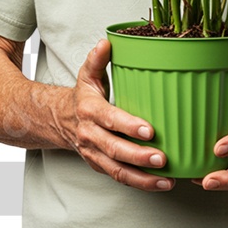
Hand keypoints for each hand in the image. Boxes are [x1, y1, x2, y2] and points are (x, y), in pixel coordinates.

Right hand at [64, 39, 173, 191]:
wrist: (60, 121)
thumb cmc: (84, 96)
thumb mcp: (87, 75)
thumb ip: (97, 60)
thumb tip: (106, 43)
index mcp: (90, 111)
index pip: (110, 119)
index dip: (129, 126)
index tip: (150, 130)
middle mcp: (91, 135)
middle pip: (115, 150)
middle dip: (139, 156)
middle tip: (162, 159)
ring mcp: (95, 154)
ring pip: (118, 171)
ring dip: (143, 179)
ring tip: (167, 180)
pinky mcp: (101, 166)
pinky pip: (120, 178)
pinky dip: (141, 184)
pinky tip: (162, 184)